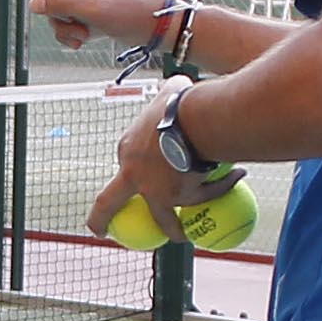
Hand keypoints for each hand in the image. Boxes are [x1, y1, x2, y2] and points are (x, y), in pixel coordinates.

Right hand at [29, 0, 185, 53]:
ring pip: (55, 0)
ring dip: (62, 22)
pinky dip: (69, 28)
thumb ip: (62, 4)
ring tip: (80, 31)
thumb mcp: (95, 9)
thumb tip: (36, 3)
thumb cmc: (136, 12)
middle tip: (65, 15)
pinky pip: (65, 12)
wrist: (154, 28)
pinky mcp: (85, 1)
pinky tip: (82, 35)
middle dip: (53, 4)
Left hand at [92, 77, 234, 237]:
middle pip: (109, 203)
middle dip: (99, 220)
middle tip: (100, 231)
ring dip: (170, 229)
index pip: (127, 164)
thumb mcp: (170, 91)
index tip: (142, 177)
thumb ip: (170, 91)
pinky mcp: (175, 198)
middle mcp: (134, 174)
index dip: (134, 171)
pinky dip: (215, 197)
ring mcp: (153, 190)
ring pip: (161, 218)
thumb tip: (178, 84)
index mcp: (127, 149)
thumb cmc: (182, 104)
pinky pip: (199, 201)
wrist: (194, 120)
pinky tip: (222, 206)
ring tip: (179, 235)